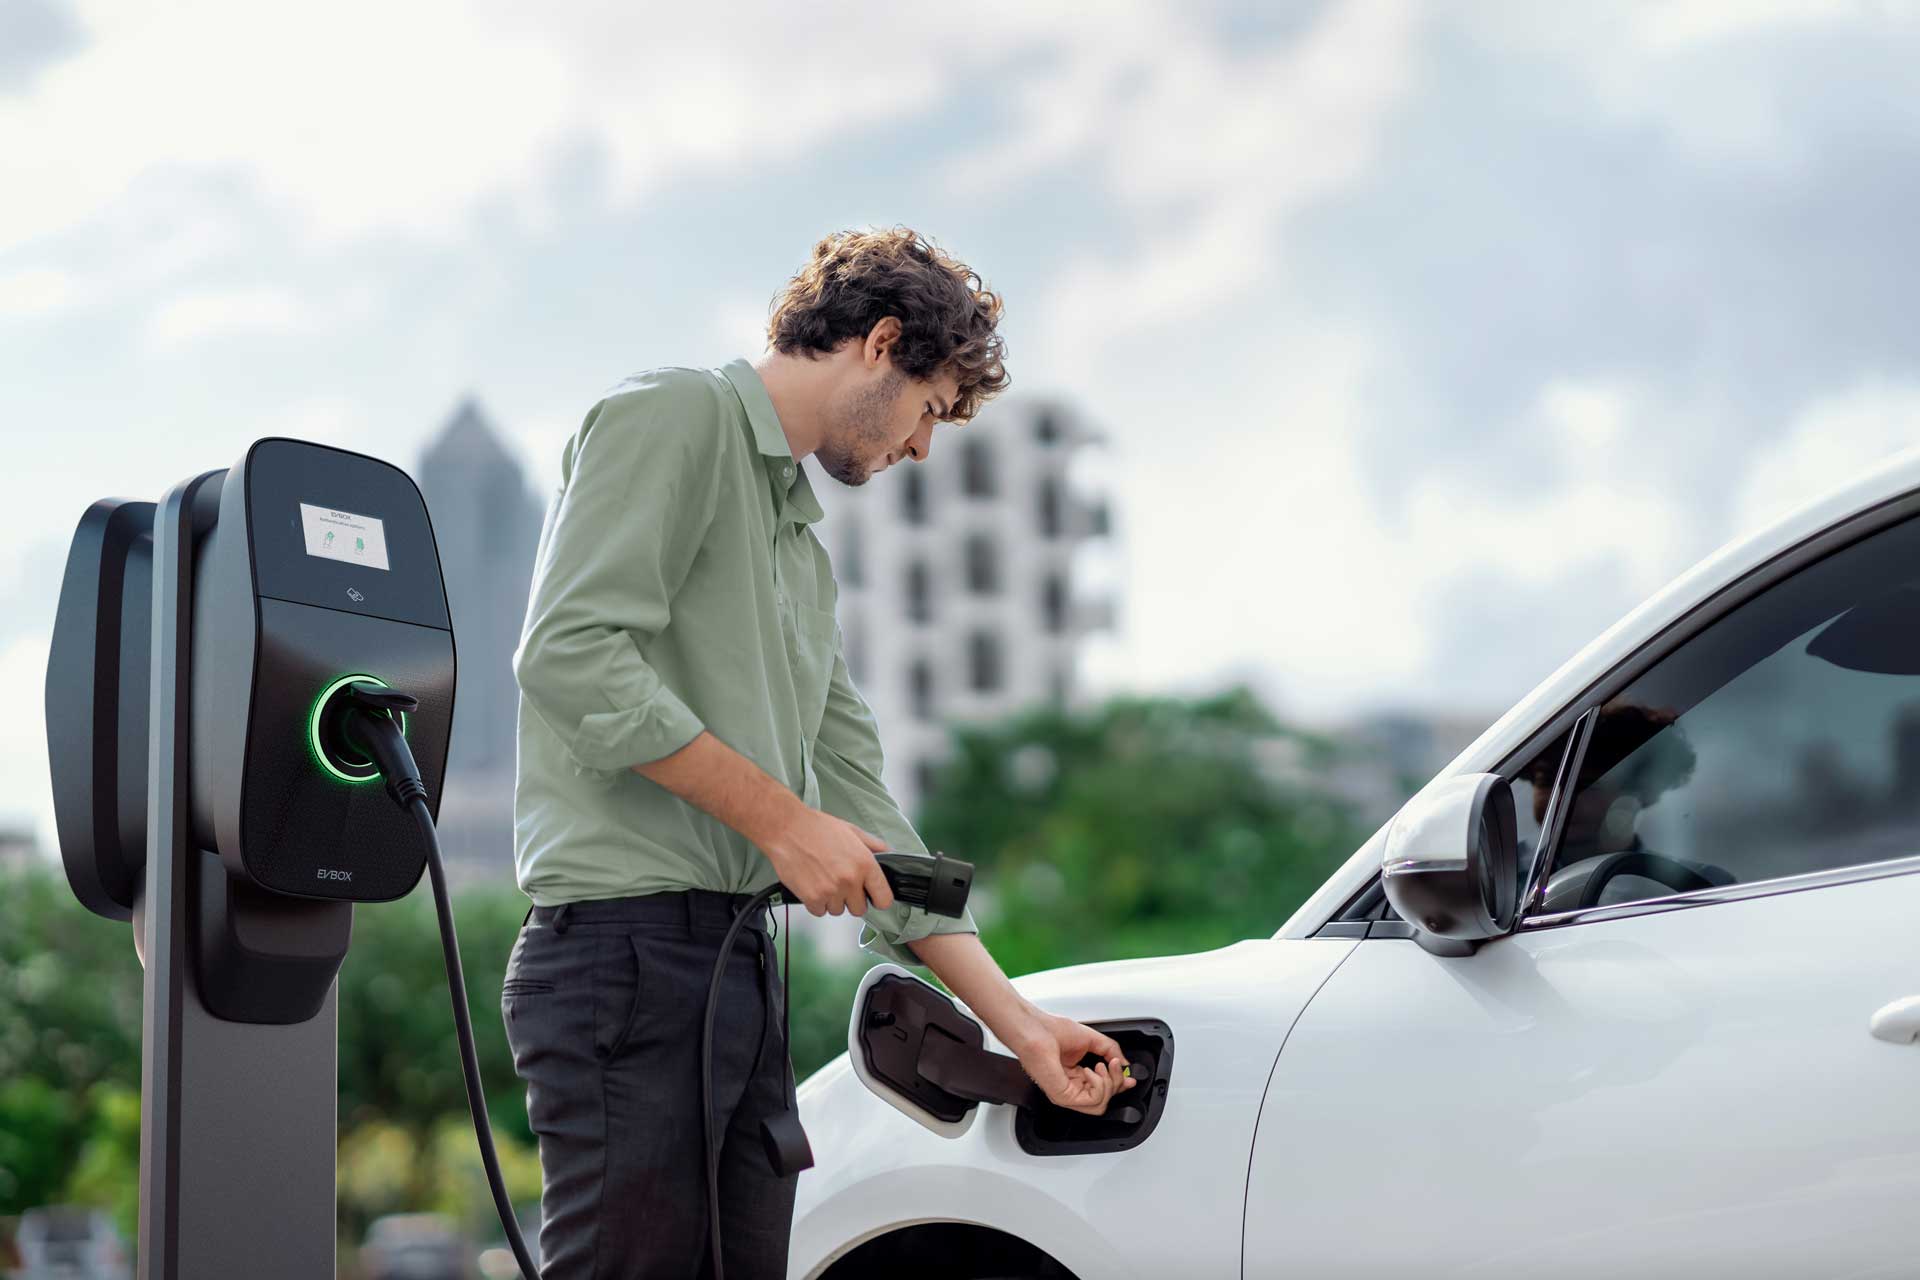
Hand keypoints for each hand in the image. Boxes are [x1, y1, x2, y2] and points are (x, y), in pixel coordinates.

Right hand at [757, 803, 895, 917]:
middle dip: (852, 899)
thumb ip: (873, 845)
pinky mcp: (812, 898)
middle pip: (860, 909)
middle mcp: (850, 880)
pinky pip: (820, 911)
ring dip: (833, 900)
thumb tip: (886, 853)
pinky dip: (816, 903)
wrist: (786, 829)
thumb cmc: (817, 828)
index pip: (883, 899)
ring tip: (824, 880)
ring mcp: (831, 891)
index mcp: (864, 864)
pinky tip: (812, 885)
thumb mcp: (851, 831)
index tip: (872, 896)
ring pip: (838, 910)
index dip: (878, 899)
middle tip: (841, 884)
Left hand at [1010, 1011, 1137, 1116]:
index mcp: (1075, 1075)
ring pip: (1101, 1105)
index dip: (1119, 1085)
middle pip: (1105, 1100)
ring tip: (1101, 1066)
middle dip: (1117, 1083)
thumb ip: (1110, 1049)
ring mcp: (1066, 1094)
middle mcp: (1071, 1087)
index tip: (1129, 1076)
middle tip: (1114, 1064)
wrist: (1035, 1028)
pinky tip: (1091, 1070)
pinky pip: (1093, 1101)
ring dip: (1109, 1084)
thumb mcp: (1091, 1038)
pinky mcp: (1063, 1096)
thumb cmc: (1050, 1030)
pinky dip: (1099, 1085)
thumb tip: (1124, 1063)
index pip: (1102, 1090)